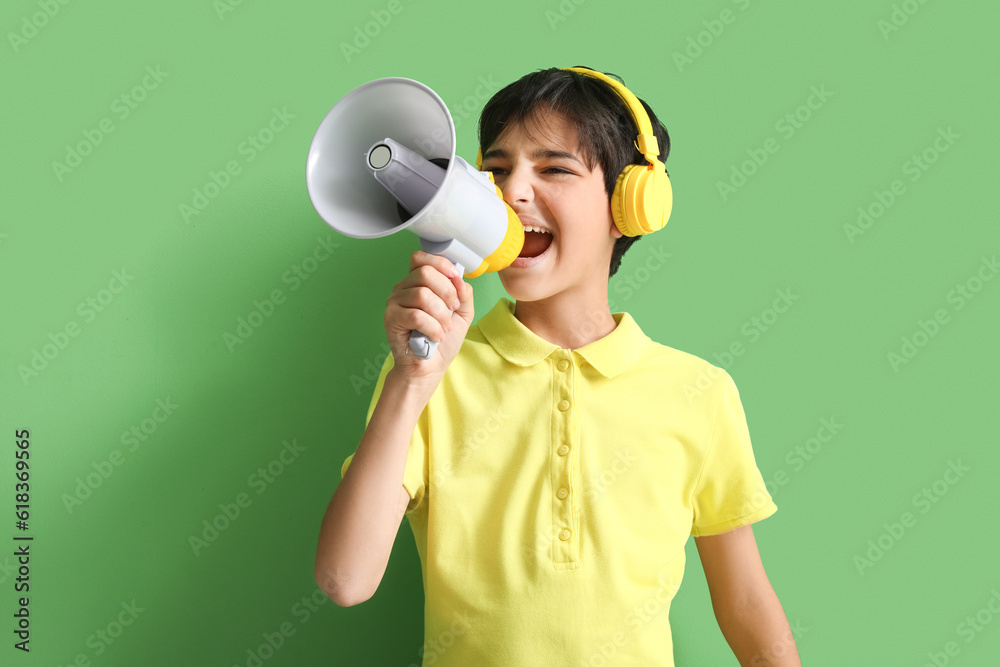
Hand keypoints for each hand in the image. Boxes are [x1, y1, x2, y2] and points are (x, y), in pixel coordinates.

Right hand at [384, 251, 473, 383]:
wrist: (430, 366)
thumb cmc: (442, 339)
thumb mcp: (462, 312)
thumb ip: (464, 293)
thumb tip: (459, 278)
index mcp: (417, 282)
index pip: (421, 258)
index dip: (441, 264)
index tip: (455, 278)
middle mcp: (403, 288)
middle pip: (425, 273)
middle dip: (447, 292)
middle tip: (452, 310)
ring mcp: (394, 303)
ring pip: (422, 295)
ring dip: (441, 314)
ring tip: (444, 328)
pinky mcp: (391, 319)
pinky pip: (416, 316)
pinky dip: (433, 328)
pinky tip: (435, 336)